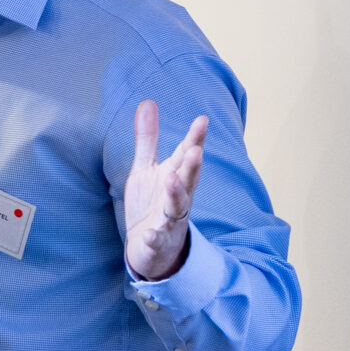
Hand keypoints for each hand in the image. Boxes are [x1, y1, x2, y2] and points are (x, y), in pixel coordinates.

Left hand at [124, 99, 206, 282]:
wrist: (150, 248)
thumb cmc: (151, 203)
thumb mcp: (146, 168)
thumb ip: (147, 139)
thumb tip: (148, 102)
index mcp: (174, 177)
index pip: (186, 155)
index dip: (194, 138)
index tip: (202, 119)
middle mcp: (177, 197)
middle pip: (188, 180)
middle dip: (193, 166)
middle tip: (196, 150)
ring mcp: (169, 220)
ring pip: (177, 207)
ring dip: (176, 194)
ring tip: (172, 179)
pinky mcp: (157, 240)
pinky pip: (157, 239)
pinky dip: (154, 237)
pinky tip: (148, 233)